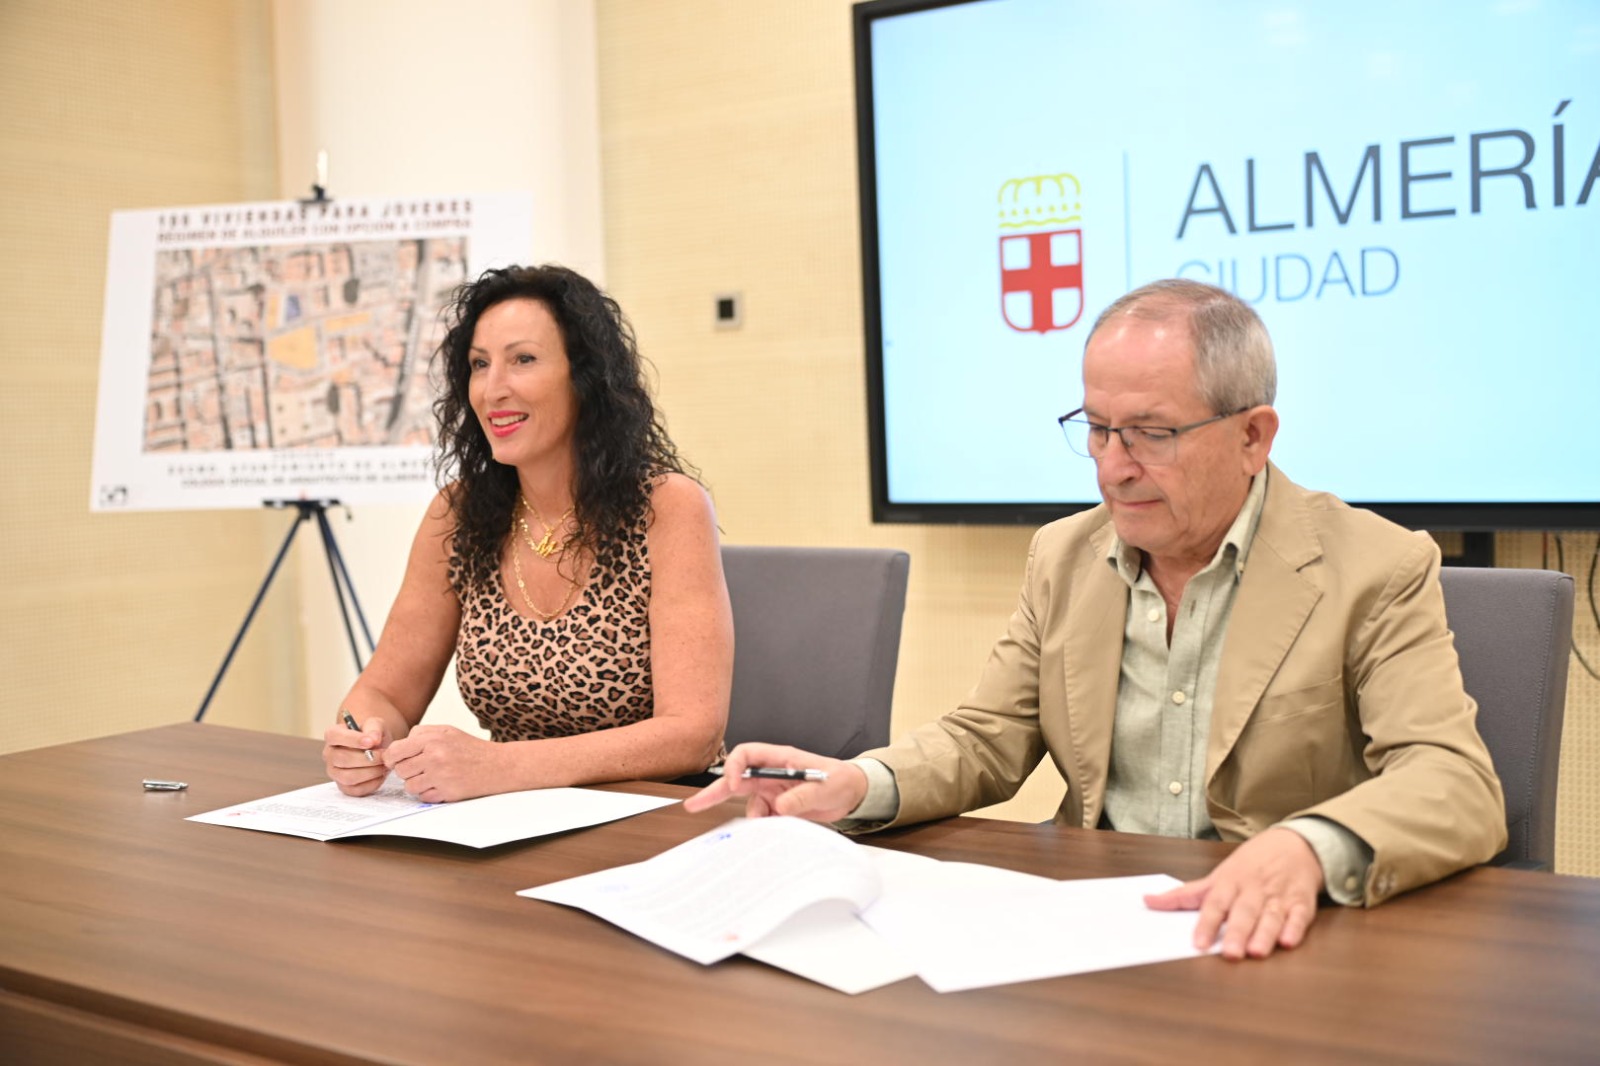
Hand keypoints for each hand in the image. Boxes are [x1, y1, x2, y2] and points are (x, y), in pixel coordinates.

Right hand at [323, 714, 391, 795]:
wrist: (377, 748)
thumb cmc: (372, 735)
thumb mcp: (375, 724)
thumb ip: (374, 728)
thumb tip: (373, 739)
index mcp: (332, 735)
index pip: (335, 736)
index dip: (353, 740)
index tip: (371, 742)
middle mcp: (329, 754)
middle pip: (342, 759)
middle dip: (367, 759)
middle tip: (384, 756)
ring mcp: (334, 772)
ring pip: (348, 777)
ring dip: (370, 772)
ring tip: (383, 765)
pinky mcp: (344, 786)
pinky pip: (356, 790)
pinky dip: (372, 783)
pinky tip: (381, 774)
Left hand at [382, 724, 505, 801]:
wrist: (498, 766)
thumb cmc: (471, 748)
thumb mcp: (447, 731)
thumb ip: (421, 733)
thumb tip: (398, 747)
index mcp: (432, 739)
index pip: (396, 751)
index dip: (391, 758)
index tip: (395, 761)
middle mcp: (434, 757)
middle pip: (401, 770)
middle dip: (407, 770)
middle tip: (421, 768)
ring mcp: (440, 776)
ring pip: (409, 786)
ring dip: (417, 783)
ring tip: (433, 776)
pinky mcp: (446, 793)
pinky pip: (423, 797)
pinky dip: (429, 793)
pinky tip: (441, 785)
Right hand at [682, 743, 868, 822]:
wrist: (852, 794)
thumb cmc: (840, 780)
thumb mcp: (825, 787)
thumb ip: (803, 795)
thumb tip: (780, 807)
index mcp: (780, 759)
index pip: (747, 755)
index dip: (735, 767)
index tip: (734, 785)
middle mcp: (772, 774)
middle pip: (736, 779)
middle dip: (714, 792)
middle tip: (693, 805)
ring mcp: (773, 791)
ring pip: (749, 805)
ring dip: (755, 818)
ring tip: (774, 824)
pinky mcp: (777, 808)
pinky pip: (762, 818)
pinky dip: (765, 827)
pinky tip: (776, 830)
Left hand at [1144, 827, 1323, 960]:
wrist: (1292, 844)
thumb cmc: (1249, 865)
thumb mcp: (1217, 876)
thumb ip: (1185, 894)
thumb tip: (1148, 901)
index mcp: (1229, 882)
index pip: (1215, 904)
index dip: (1206, 924)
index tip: (1197, 943)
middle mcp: (1253, 890)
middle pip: (1243, 912)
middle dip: (1236, 932)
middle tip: (1229, 953)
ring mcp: (1278, 896)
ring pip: (1271, 916)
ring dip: (1264, 934)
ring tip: (1256, 952)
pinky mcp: (1301, 902)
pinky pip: (1300, 916)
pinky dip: (1294, 928)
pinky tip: (1288, 941)